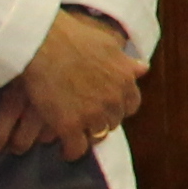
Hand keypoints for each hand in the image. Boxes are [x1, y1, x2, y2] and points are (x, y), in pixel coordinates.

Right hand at [0, 7, 143, 161]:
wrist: (43, 43)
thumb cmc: (72, 37)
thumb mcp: (107, 44)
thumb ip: (125, 61)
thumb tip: (144, 68)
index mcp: (125, 78)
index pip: (131, 104)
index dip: (119, 107)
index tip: (107, 107)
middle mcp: (114, 99)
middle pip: (114, 121)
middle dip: (103, 120)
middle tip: (87, 118)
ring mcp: (93, 114)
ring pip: (98, 136)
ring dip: (88, 135)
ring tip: (77, 134)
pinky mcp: (70, 126)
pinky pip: (76, 149)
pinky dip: (71, 151)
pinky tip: (65, 150)